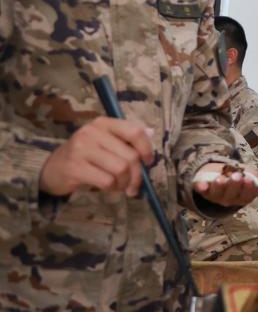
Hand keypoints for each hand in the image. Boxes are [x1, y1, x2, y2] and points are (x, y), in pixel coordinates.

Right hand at [39, 116, 153, 196]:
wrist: (52, 169)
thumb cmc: (85, 155)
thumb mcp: (104, 141)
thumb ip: (126, 138)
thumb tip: (152, 133)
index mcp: (103, 123)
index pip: (135, 132)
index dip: (146, 149)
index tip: (148, 162)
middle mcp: (92, 132)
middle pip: (130, 156)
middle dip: (137, 175)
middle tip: (134, 185)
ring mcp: (81, 149)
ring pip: (121, 170)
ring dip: (125, 183)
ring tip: (120, 186)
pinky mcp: (75, 168)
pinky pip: (107, 181)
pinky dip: (113, 188)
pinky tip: (109, 188)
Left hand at [194, 163, 257, 205]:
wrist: (218, 173)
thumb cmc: (238, 176)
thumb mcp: (251, 176)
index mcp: (242, 197)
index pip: (247, 197)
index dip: (248, 190)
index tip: (249, 180)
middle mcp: (229, 199)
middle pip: (232, 196)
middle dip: (235, 186)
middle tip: (237, 176)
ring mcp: (215, 196)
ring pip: (217, 194)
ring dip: (219, 187)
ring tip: (221, 178)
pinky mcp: (203, 190)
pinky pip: (201, 190)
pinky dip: (201, 187)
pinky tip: (202, 185)